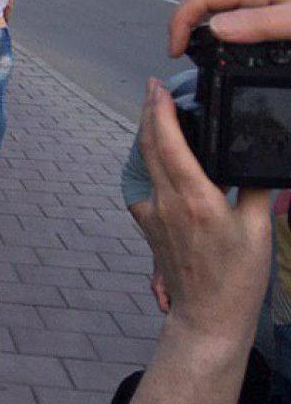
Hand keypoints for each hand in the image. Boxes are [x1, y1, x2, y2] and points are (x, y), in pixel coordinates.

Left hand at [138, 78, 270, 334]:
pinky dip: (149, 160)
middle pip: (149, 146)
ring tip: (157, 110)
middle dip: (149, 112)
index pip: (170, 144)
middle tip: (154, 88)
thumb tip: (257, 157)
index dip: (161, 111)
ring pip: (144, 163)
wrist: (207, 315)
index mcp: (196, 200)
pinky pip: (145, 183)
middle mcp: (168, 203)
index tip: (158, 87)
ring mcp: (153, 214)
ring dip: (147, 133)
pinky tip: (159, 152)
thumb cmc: (238, 277)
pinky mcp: (147, 225)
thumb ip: (256, 188)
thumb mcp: (259, 229)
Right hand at [169, 0, 290, 55]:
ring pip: (214, 2)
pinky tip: (219, 39)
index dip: (181, 22)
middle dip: (183, 23)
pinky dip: (214, 24)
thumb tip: (214, 28)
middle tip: (182, 52)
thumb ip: (260, 23)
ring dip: (196, 23)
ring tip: (195, 48)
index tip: (176, 51)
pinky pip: (229, 8)